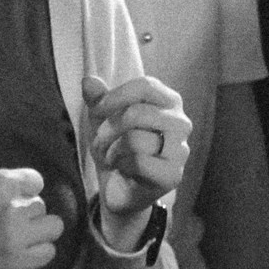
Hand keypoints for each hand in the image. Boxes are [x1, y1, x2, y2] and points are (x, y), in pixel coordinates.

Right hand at [0, 167, 64, 268]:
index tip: (17, 199)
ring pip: (52, 227)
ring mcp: (16, 235)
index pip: (36, 180)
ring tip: (22, 237)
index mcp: (0, 183)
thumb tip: (22, 189)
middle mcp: (12, 206)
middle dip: (28, 212)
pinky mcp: (15, 262)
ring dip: (39, 231)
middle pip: (42, 205)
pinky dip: (40, 252)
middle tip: (12, 222)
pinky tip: (24, 252)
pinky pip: (48, 253)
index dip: (27, 190)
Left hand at [84, 72, 190, 239]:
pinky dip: (121, 165)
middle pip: (136, 113)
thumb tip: (88, 80)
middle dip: (108, 129)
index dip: (115, 96)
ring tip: (111, 156)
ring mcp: (180, 150)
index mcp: (169, 102)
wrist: (119, 187)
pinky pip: (139, 162)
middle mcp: (181, 122)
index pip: (145, 86)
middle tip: (101, 141)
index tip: (98, 109)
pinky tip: (123, 170)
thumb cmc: (115, 146)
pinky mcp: (173, 175)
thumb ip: (98, 99)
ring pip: (134, 139)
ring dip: (111, 150)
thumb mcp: (102, 119)